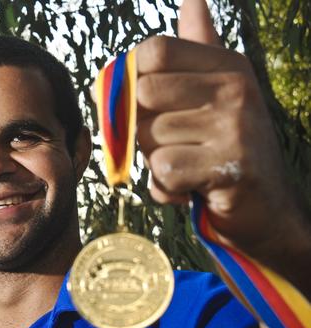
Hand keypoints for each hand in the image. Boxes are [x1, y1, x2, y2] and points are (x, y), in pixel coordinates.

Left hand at [134, 0, 310, 285]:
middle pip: (143, 95)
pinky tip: (189, 191)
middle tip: (167, 145)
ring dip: (155, 163)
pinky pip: (163, 172)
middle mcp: (235, 89)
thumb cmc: (225, 151)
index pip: (155, 51)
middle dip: (140, 129)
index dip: (127, 78)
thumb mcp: (217, 94)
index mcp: (228, 66)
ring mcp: (235, 128)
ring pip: (148, 138)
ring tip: (186, 169)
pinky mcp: (230, 168)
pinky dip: (165, 189)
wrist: (266, 212)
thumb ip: (196, 50)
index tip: (129, 103)